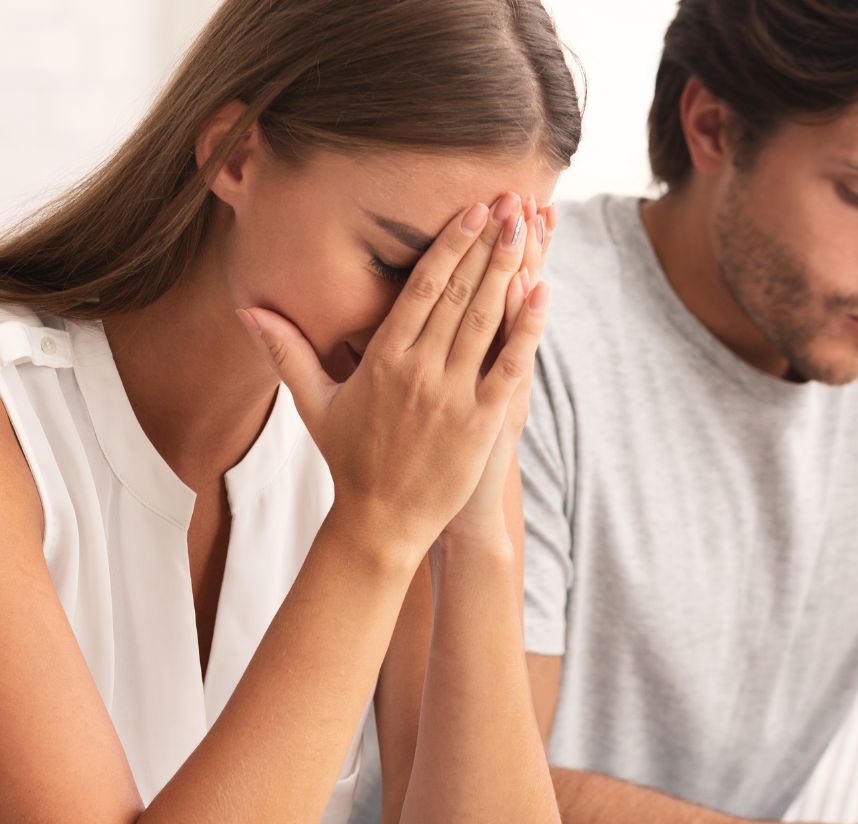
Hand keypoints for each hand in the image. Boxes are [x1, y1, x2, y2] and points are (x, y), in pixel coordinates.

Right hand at [237, 195, 546, 561]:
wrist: (381, 522)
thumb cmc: (349, 461)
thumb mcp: (314, 404)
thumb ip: (287, 352)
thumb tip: (246, 310)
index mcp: (383, 360)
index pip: (421, 289)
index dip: (448, 246)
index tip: (470, 210)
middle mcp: (420, 372)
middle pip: (457, 294)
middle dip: (485, 243)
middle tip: (509, 199)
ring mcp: (453, 398)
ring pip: (485, 321)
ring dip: (507, 270)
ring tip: (526, 227)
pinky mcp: (482, 424)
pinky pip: (510, 367)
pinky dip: (527, 329)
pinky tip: (543, 291)